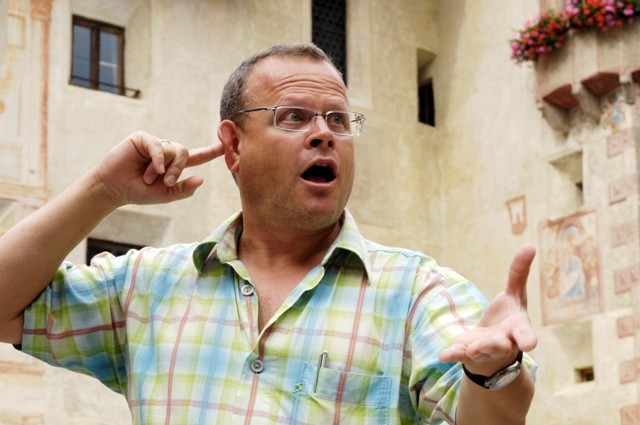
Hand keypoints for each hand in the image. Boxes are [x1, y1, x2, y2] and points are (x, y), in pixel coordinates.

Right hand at [90, 131, 224, 206]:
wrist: (114, 189)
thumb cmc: (139, 192)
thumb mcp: (165, 195)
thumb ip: (183, 189)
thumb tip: (201, 180)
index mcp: (174, 165)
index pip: (197, 157)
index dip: (211, 152)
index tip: (225, 145)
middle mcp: (167, 152)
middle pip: (185, 153)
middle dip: (178, 170)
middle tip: (166, 182)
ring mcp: (155, 144)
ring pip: (173, 149)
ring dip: (165, 168)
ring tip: (150, 177)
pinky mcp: (142, 138)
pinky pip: (158, 145)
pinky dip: (158, 159)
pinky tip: (153, 169)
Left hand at [439, 244, 537, 375]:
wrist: (493, 349)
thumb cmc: (507, 319)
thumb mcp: (515, 295)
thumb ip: (519, 273)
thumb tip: (530, 245)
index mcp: (517, 329)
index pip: (525, 334)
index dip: (527, 339)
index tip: (529, 344)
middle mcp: (503, 343)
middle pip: (502, 345)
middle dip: (498, 344)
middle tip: (497, 342)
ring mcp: (484, 350)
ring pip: (482, 351)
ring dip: (477, 349)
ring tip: (472, 348)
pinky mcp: (467, 352)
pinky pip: (459, 354)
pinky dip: (452, 354)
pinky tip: (443, 355)